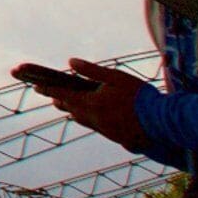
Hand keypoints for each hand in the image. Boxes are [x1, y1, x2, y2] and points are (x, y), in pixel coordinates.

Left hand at [31, 56, 154, 153]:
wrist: (162, 124)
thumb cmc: (140, 97)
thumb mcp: (116, 78)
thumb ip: (92, 71)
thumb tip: (71, 62)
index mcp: (91, 103)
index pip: (62, 94)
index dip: (48, 89)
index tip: (35, 86)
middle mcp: (93, 118)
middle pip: (70, 108)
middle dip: (58, 100)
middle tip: (49, 95)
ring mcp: (103, 129)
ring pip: (81, 119)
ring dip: (71, 110)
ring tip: (65, 105)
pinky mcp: (113, 136)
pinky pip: (94, 125)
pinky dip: (87, 118)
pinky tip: (90, 116)